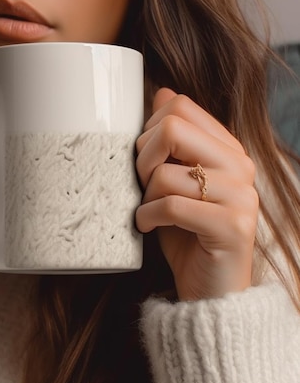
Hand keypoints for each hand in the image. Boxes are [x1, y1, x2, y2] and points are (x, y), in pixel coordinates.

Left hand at [135, 88, 258, 300]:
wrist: (209, 289)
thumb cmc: (184, 231)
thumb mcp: (174, 179)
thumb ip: (172, 139)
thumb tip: (162, 92)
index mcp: (226, 147)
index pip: (179, 106)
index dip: (149, 129)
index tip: (146, 159)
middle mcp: (240, 165)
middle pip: (173, 128)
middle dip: (142, 156)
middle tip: (141, 184)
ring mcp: (241, 195)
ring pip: (166, 172)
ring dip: (143, 195)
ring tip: (147, 210)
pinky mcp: (233, 226)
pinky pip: (172, 206)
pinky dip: (147, 217)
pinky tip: (147, 226)